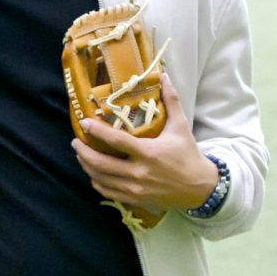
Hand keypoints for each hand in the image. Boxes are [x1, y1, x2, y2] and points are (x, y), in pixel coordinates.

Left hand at [71, 75, 218, 212]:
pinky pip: (109, 192)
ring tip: (80, 155)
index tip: (84, 123)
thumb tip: (163, 76)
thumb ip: (171, 101)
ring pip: (102, 179)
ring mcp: (136, 189)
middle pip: (101, 164)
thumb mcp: (181, 127)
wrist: (201, 188)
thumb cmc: (189, 155)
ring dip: (87, 167)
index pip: (117, 141)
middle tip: (75, 142)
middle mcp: (139, 172)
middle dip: (83, 153)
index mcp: (149, 153)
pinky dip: (97, 183)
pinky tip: (93, 174)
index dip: (97, 132)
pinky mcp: (136, 199)